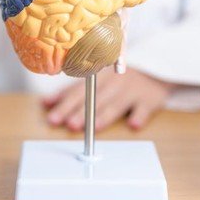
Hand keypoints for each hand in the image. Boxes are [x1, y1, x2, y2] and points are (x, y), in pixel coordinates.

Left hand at [42, 67, 173, 130]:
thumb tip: (45, 103)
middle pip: (93, 99)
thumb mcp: (94, 80)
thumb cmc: (117, 79)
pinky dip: (139, 116)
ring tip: (92, 128)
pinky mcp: (149, 99)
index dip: (64, 103)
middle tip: (68, 124)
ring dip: (103, 116)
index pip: (77, 91)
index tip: (51, 116)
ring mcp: (131, 90)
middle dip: (79, 112)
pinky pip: (144, 108)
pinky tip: (133, 124)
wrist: (154, 70)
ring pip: (115, 105)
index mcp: (97, 77)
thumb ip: (71, 91)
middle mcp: (112, 82)